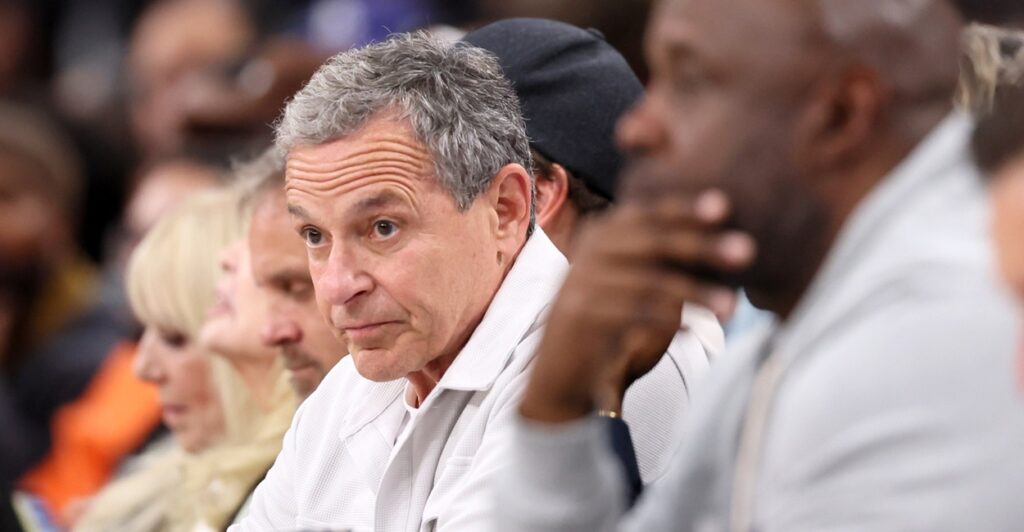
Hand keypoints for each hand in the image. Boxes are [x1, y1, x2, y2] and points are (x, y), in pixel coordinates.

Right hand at [520, 191, 754, 422]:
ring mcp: (581, 282)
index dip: (685, 208)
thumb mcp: (636, 280)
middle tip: (746, 251)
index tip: (725, 206)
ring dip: (694, 293)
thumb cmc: (612, 319)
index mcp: (603, 232)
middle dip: (701, 246)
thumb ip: (664, 256)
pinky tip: (694, 331)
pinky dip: (664, 322)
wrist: (564, 369)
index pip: (649, 214)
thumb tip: (728, 241)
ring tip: (732, 308)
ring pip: (646, 282)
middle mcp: (590, 251)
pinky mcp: (577, 316)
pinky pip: (629, 315)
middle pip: (652, 242)